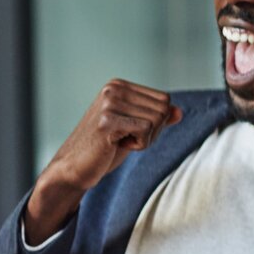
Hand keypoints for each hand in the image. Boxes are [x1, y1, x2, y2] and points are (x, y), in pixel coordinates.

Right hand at [24, 80, 180, 242]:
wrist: (74, 168)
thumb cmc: (103, 148)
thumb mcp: (133, 129)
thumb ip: (156, 118)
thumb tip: (179, 112)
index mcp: (118, 85)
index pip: (164, 99)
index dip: (156, 122)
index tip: (130, 131)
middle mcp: (113, 89)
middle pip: (163, 108)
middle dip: (153, 131)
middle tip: (126, 138)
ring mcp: (109, 103)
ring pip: (157, 119)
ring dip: (145, 139)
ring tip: (119, 141)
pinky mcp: (107, 120)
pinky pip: (146, 130)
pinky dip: (139, 145)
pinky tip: (116, 145)